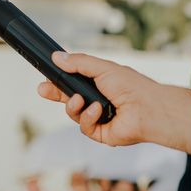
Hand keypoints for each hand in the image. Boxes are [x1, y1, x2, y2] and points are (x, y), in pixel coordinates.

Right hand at [37, 52, 190, 154]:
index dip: (57, 82)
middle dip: (55, 94)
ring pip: (73, 114)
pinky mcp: (100, 133)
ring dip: (74, 106)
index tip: (45, 79)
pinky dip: (88, 117)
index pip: (72, 83)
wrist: (147, 108)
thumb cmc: (131, 86)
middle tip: (43, 90)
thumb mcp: (102, 68)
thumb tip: (57, 57)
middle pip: (68, 99)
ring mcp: (98, 118)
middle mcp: (97, 101)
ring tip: (81, 100)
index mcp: (98, 84)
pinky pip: (84, 127)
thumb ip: (78, 63)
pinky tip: (98, 110)